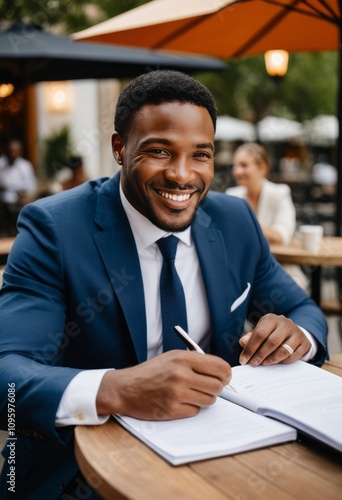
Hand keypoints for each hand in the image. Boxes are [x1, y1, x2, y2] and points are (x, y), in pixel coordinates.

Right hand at [96, 350, 230, 419]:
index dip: (225, 374)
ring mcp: (177, 393)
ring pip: (210, 400)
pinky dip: (191, 407)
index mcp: (183, 358)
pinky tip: (179, 401)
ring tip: (190, 393)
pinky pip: (196, 411)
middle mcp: (181, 374)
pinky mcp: (172, 409)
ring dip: (204, 398)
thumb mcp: (172, 357)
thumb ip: (196, 361)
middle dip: (216, 388)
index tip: (224, 377)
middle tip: (207, 386)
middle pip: (218, 386)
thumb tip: (221, 371)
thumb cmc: (150, 372)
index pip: (220, 367)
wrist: (126, 388)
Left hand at [239, 313, 310, 365]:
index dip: (250, 348)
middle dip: (260, 355)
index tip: (243, 360)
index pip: (259, 334)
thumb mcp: (261, 331)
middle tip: (253, 364)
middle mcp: (285, 323)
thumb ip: (251, 337)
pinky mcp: (304, 343)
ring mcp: (296, 333)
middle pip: (271, 342)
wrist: (293, 331)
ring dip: (271, 359)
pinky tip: (276, 362)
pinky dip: (283, 361)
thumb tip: (243, 342)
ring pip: (284, 350)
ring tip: (264, 363)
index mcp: (271, 319)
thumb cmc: (272, 332)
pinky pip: (293, 356)